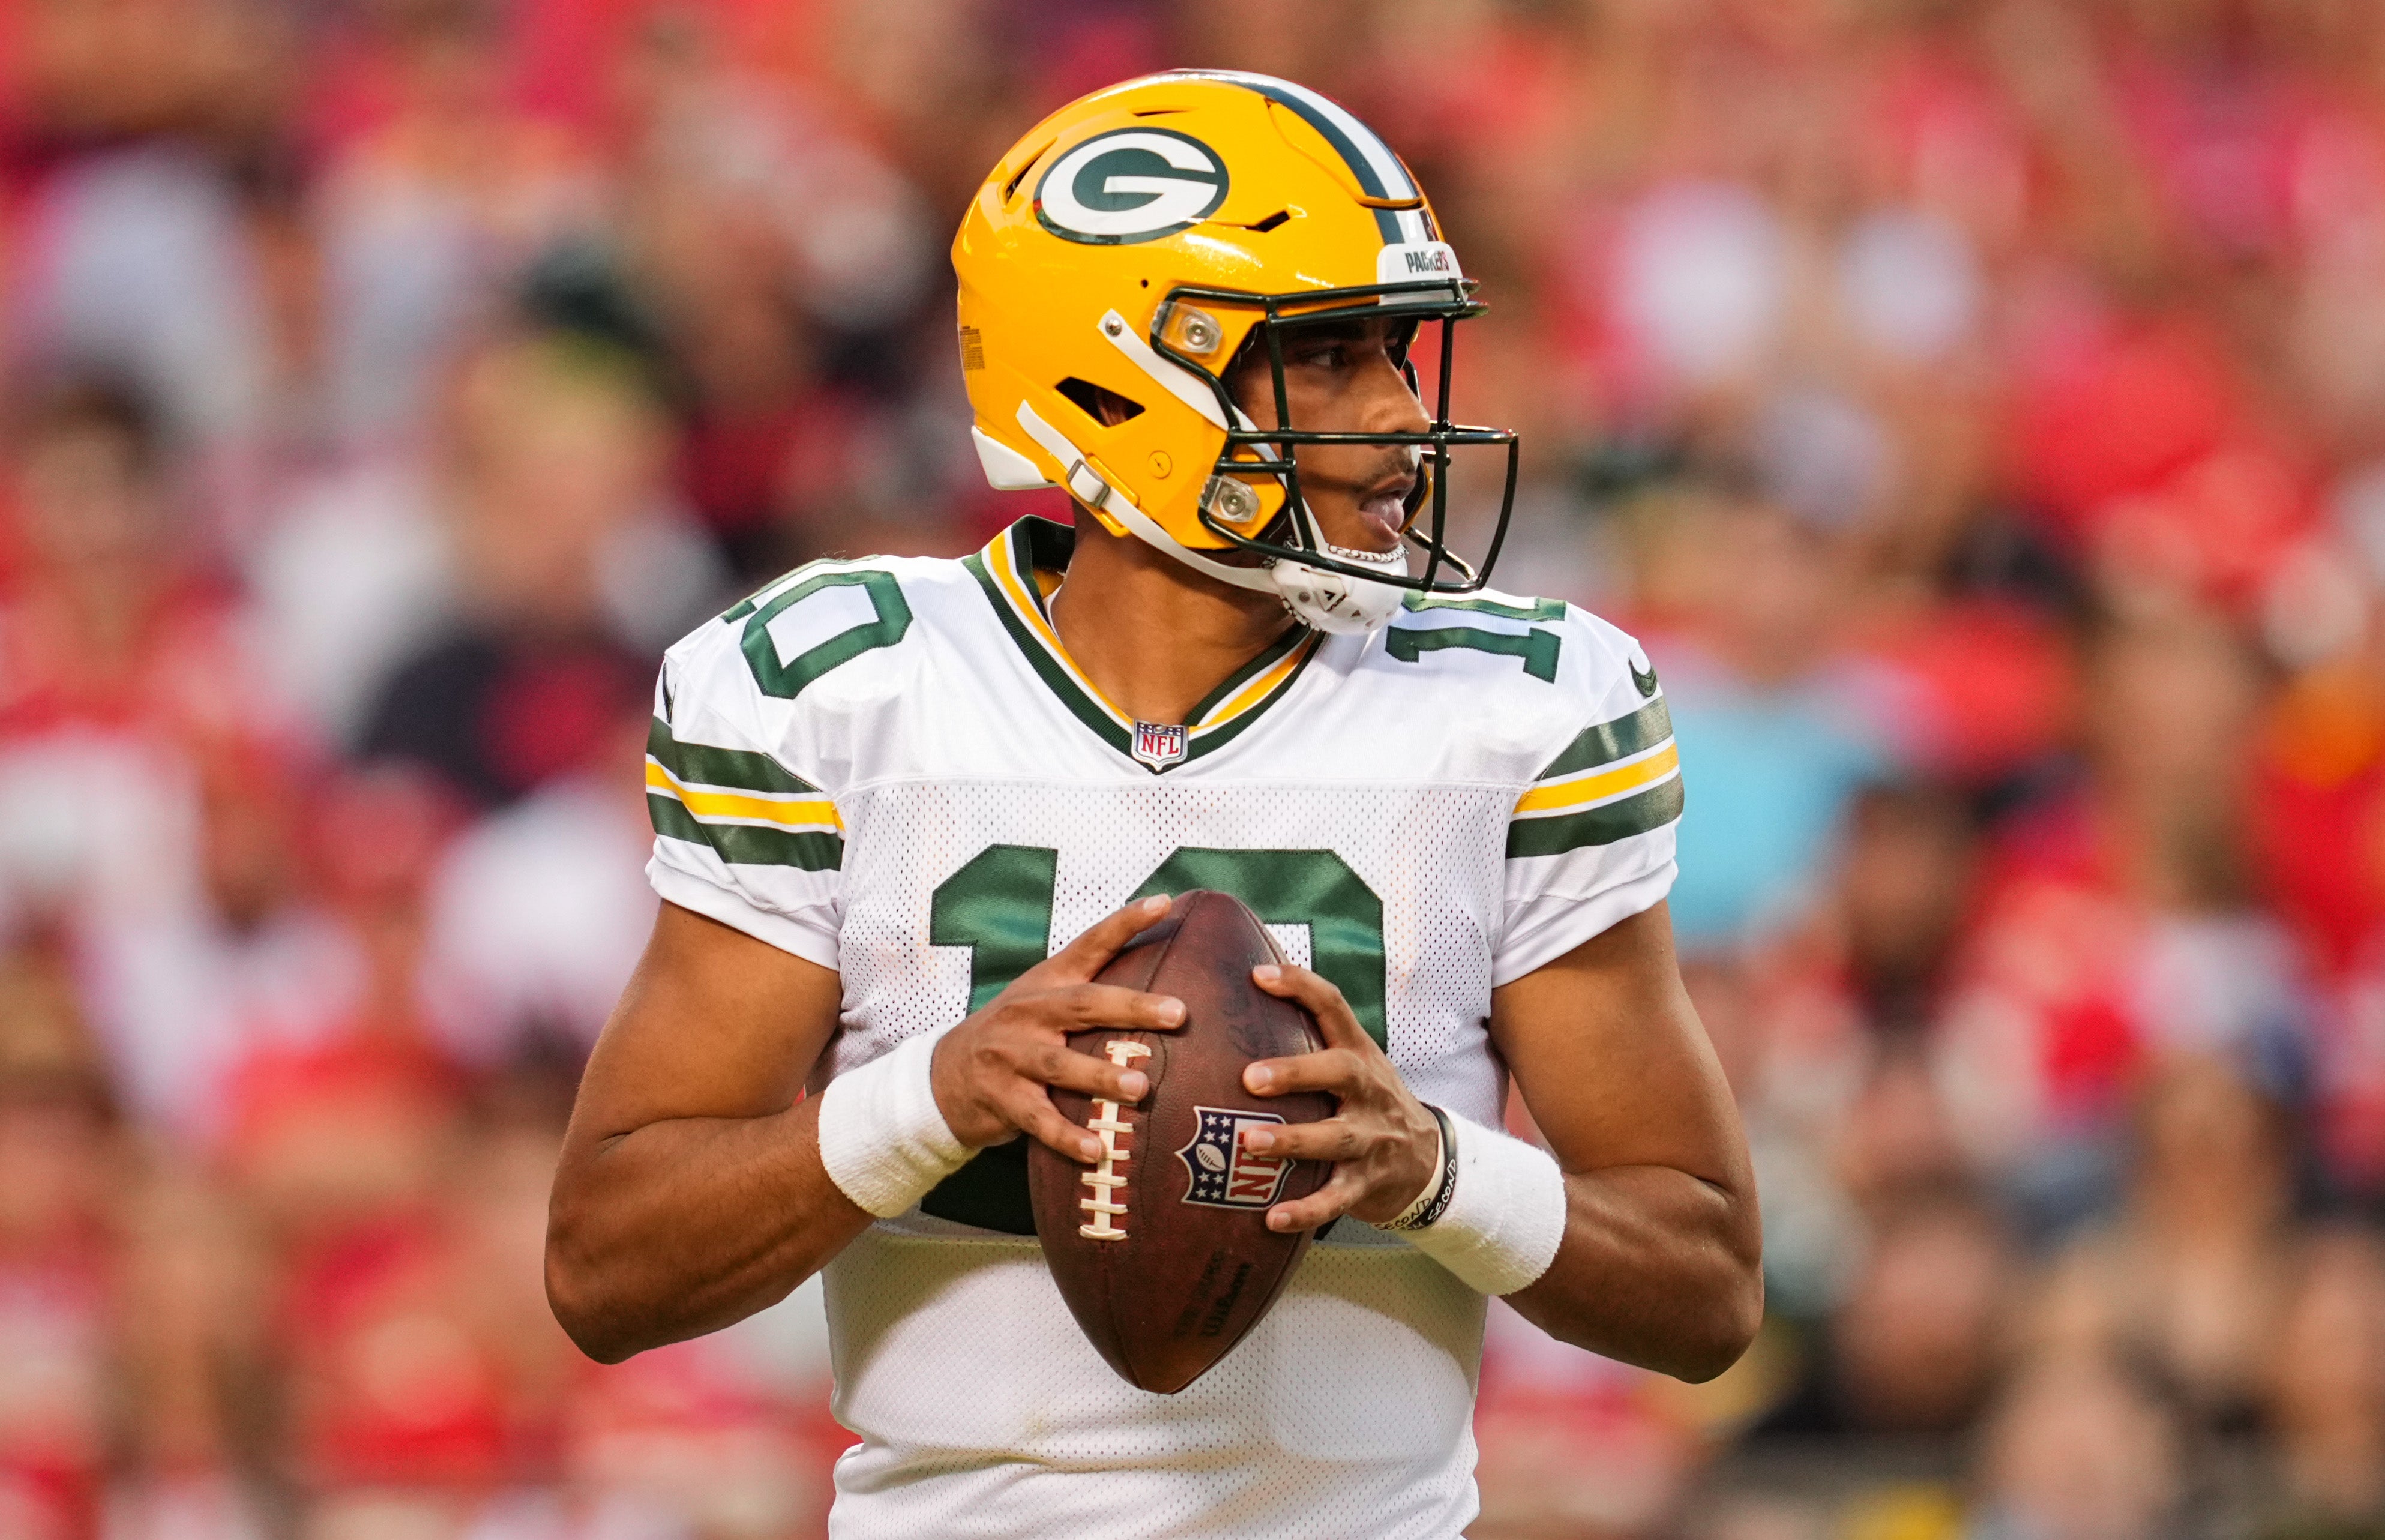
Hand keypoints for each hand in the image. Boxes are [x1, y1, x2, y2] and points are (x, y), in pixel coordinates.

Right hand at [930, 895, 1185, 1162]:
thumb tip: (1168, 982)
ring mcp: (1011, 1056)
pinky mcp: (1002, 1098)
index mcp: (1047, 983)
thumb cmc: (1014, 1037)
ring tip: (1141, 1088)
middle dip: (1132, 1007)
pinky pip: (1039, 1120)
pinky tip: (1096, 1149)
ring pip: (1060, 1065)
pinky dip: (1067, 1136)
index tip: (1163, 903)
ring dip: (1101, 1076)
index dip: (1125, 922)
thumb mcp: (1043, 1001)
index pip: (1089, 944)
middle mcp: (1029, 1013)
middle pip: (1083, 1005)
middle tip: (1179, 1013)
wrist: (943, 1076)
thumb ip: (1091, 990)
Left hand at [1238, 963, 1438, 1231]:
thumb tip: (1242, 1001)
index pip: (1334, 1008)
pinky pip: (1336, 1199)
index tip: (1258, 976)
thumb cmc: (1370, 1103)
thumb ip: (1310, 1040)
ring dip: (1292, 1141)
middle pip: (1339, 1073)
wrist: (1429, 1160)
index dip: (1300, 988)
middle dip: (1296, 1072)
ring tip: (1250, 1142)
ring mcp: (1371, 1139)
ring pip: (1335, 1138)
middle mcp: (1368, 1092)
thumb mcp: (1353, 1065)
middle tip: (1250, 1077)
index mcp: (1359, 1055)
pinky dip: (1306, 1210)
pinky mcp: (1368, 1183)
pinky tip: (1273, 1218)